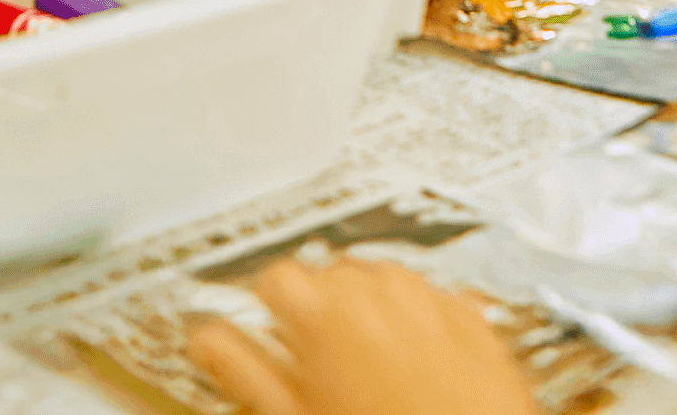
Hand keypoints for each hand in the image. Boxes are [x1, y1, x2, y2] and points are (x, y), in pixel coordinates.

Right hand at [187, 256, 534, 414]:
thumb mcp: (292, 413)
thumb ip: (241, 368)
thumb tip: (205, 337)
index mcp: (320, 310)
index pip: (272, 279)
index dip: (265, 308)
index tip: (268, 329)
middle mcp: (374, 287)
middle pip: (326, 275)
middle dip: (318, 310)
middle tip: (319, 360)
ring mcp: (427, 296)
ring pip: (379, 282)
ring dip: (368, 310)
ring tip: (368, 365)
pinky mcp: (470, 313)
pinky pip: (430, 298)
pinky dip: (417, 320)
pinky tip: (415, 362)